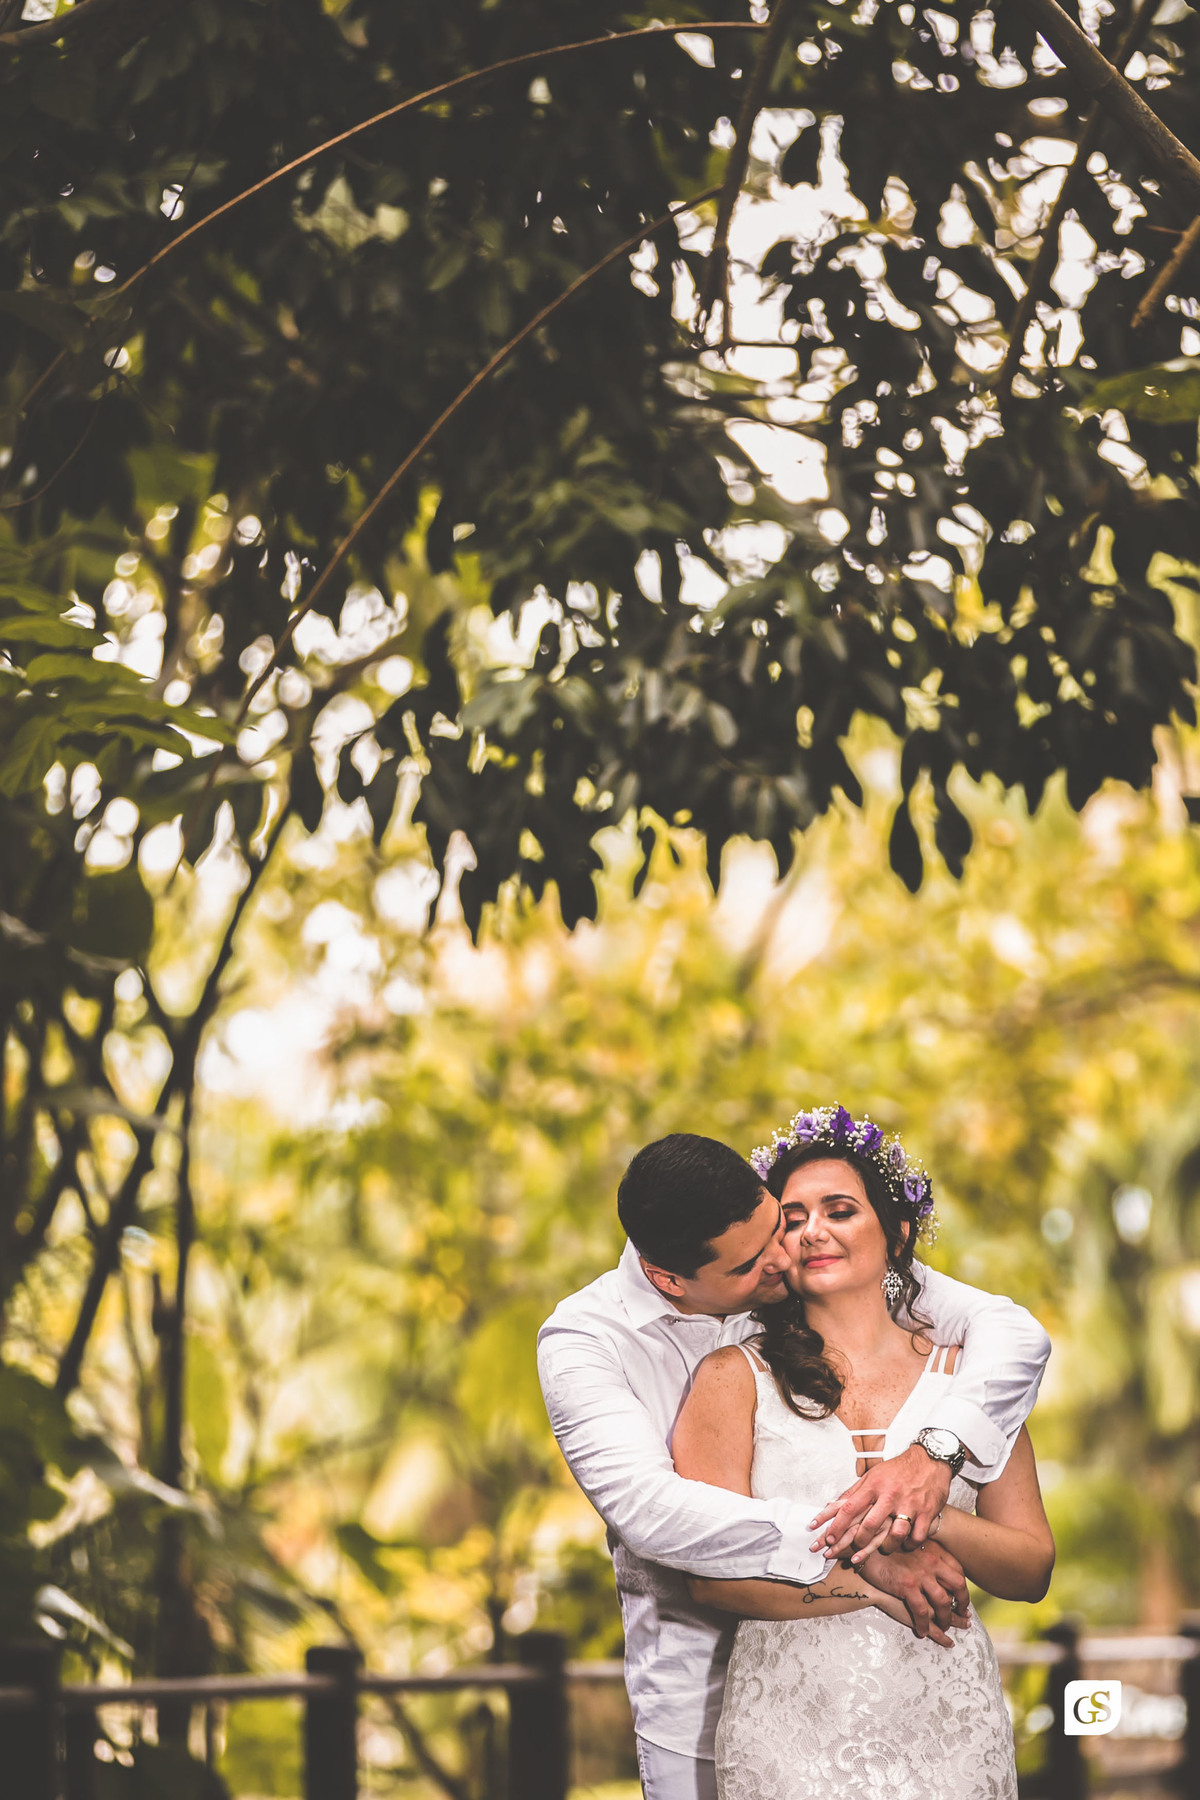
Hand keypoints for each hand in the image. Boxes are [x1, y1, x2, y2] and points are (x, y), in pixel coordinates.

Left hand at [809, 1443, 951, 1559]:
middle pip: (869, 1525)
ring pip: (894, 1534)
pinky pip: (916, 1536)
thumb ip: (853, 1492)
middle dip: (858, 1542)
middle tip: (852, 1551)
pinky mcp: (926, 1512)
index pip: (849, 1508)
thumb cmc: (898, 1470)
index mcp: (873, 1486)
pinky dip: (909, 1545)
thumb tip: (832, 1505)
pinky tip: (905, 1545)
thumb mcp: (872, 1475)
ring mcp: (909, 1504)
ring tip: (883, 1549)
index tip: (828, 1539)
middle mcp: (889, 1495)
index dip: (836, 1526)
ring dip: (886, 1547)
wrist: (929, 1460)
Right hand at [857, 1543, 969, 1647]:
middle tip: (963, 1616)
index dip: (962, 1588)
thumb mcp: (910, 1548)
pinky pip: (922, 1612)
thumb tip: (936, 1574)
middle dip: (962, 1603)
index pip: (957, 1571)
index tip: (961, 1599)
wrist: (865, 1550)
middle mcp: (930, 1561)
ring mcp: (920, 1574)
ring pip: (943, 1602)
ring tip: (945, 1628)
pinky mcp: (907, 1586)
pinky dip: (925, 1625)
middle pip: (957, 1585)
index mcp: (933, 1550)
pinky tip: (922, 1632)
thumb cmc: (885, 1549)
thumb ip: (924, 1557)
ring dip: (946, 1619)